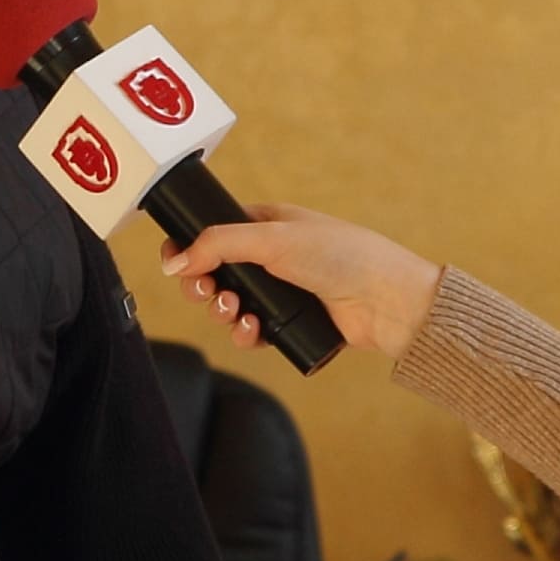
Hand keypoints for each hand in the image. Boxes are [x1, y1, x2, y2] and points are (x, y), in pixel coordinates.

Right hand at [159, 205, 441, 362]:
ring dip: (223, 312)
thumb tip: (174, 260)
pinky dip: (246, 334)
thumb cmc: (341, 255)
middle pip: (215, 274)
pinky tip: (255, 331)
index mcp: (267, 225)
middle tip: (205, 291)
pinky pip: (252, 333)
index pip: (213, 234)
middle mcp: (271, 258)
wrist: (385, 299)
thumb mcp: (272, 238)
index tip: (174, 262)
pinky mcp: (289, 324)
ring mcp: (280, 292)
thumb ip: (217, 245)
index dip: (190, 248)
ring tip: (235, 312)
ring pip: (230, 306)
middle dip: (203, 285)